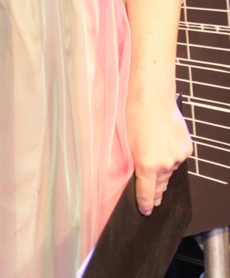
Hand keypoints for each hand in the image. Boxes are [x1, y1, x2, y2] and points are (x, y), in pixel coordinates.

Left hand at [129, 98, 192, 215]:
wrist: (152, 99)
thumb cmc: (133, 117)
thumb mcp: (126, 144)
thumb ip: (133, 163)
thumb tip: (136, 175)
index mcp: (146, 165)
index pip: (146, 193)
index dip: (146, 204)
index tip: (146, 211)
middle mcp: (164, 164)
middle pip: (160, 185)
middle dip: (156, 192)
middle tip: (154, 199)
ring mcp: (177, 157)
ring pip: (169, 171)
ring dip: (163, 172)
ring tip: (157, 172)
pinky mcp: (186, 149)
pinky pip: (177, 159)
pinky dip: (171, 157)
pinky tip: (164, 148)